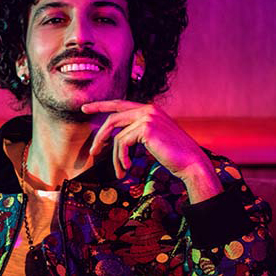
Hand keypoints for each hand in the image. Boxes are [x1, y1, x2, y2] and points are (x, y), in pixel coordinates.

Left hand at [82, 100, 221, 200]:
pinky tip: (126, 167)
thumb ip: (137, 132)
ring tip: (118, 170)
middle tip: (92, 151)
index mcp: (149, 109)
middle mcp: (148, 109)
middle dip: (100, 136)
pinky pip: (122, 143)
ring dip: (114, 156)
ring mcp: (147, 116)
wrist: (191, 162)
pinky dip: (121, 158)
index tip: (85, 108)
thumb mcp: (153, 139)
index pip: (119, 104)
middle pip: (112, 118)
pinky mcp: (145, 127)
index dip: (100, 105)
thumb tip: (116, 137)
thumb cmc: (174, 155)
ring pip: (116, 135)